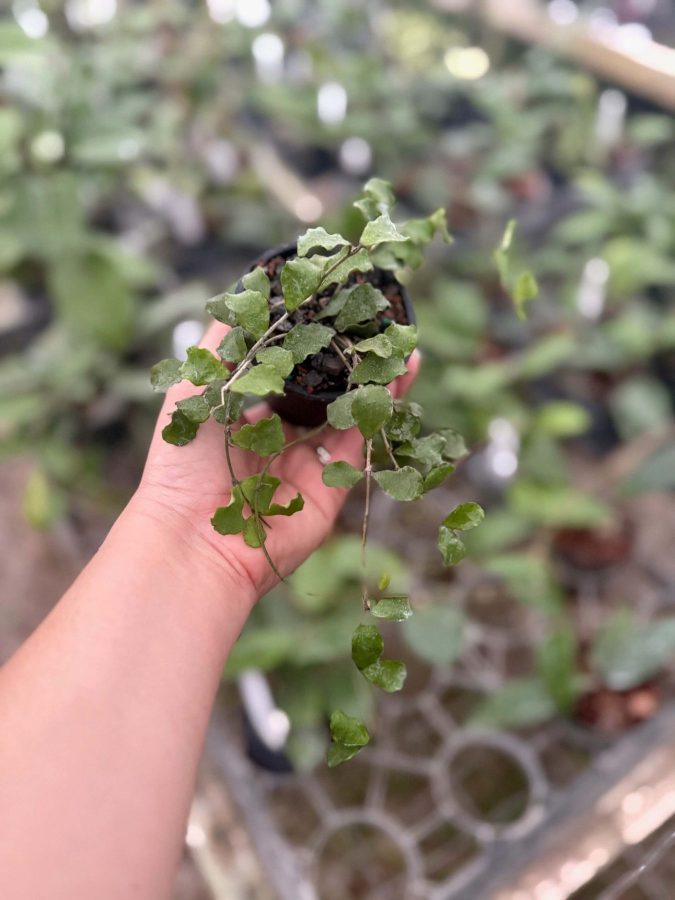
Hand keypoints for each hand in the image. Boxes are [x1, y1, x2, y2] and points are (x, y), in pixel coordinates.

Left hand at [137, 322, 418, 597]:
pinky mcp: (332, 488)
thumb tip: (245, 289)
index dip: (309, 342)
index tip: (331, 308)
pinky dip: (382, 408)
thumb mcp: (194, 389)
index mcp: (246, 416)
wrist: (195, 539)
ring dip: (375, 379)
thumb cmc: (183, 463)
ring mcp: (308, 463)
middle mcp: (280, 439)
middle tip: (374, 321)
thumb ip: (223, 344)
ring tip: (399, 340)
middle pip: (323, 392)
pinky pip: (360, 441)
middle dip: (349, 360)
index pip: (284, 371)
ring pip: (348, 413)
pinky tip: (400, 373)